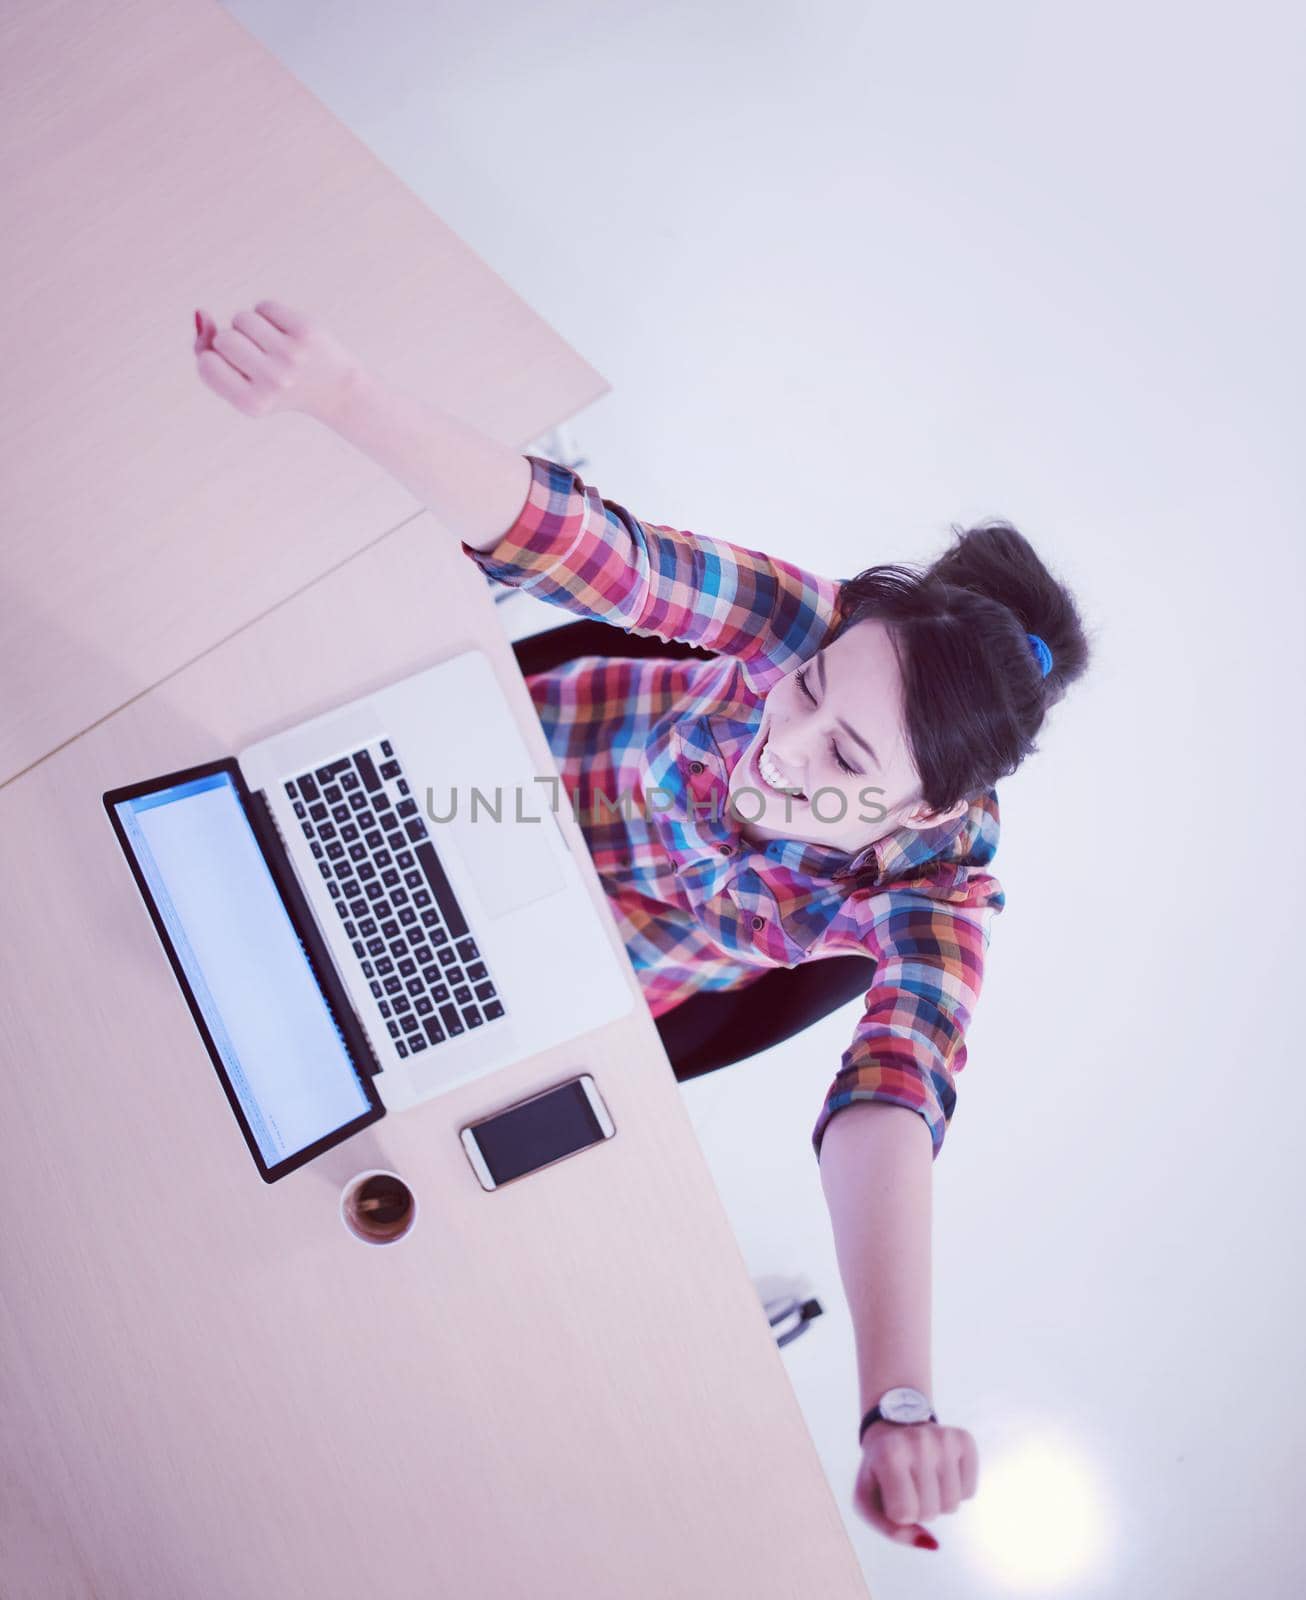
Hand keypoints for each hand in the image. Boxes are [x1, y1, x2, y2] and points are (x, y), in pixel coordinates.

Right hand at [192, 299, 361, 424]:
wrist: (335, 389)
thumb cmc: (276, 387)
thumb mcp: (239, 383)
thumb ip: (206, 352)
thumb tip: (200, 312)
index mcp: (252, 403)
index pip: (206, 364)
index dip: (215, 359)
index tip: (238, 370)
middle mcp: (273, 382)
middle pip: (223, 339)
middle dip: (233, 341)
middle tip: (259, 359)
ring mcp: (291, 356)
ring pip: (241, 318)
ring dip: (249, 326)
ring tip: (271, 345)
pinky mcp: (306, 331)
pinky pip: (264, 306)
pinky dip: (268, 315)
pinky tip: (285, 334)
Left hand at [852, 1419, 977, 1548]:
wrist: (893, 1430)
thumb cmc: (879, 1473)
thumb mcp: (868, 1502)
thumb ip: (893, 1531)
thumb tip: (934, 1544)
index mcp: (888, 1453)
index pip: (904, 1514)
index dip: (898, 1514)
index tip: (890, 1492)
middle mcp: (918, 1441)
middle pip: (930, 1512)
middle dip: (918, 1509)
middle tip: (907, 1484)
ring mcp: (943, 1438)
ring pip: (952, 1506)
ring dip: (938, 1502)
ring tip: (923, 1478)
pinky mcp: (964, 1439)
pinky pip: (969, 1492)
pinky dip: (957, 1491)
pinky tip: (941, 1472)